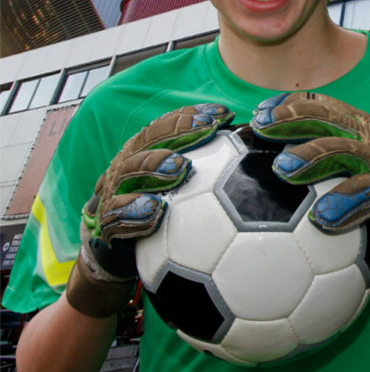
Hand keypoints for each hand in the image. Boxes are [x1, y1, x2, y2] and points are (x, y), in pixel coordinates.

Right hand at [65, 104, 232, 316]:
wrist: (122, 257)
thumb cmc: (164, 219)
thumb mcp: (188, 194)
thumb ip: (215, 174)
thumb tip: (262, 157)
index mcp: (146, 153)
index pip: (169, 126)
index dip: (194, 115)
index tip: (224, 113)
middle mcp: (127, 167)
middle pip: (149, 140)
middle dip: (178, 130)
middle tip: (208, 127)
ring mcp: (113, 194)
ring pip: (129, 172)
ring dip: (155, 166)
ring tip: (182, 167)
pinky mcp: (106, 225)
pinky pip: (116, 217)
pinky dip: (135, 213)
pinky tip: (156, 212)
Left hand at [251, 92, 369, 283]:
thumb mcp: (349, 161)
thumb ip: (320, 154)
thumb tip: (268, 158)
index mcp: (356, 124)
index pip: (321, 104)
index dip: (290, 104)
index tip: (259, 113)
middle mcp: (368, 135)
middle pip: (326, 120)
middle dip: (292, 120)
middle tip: (261, 128)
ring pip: (343, 151)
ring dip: (311, 157)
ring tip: (282, 169)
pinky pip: (367, 191)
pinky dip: (345, 202)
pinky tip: (323, 216)